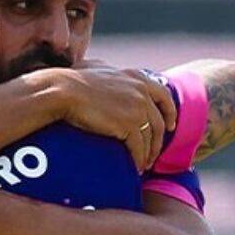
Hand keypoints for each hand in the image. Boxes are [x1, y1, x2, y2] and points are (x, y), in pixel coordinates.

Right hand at [30, 64, 177, 171]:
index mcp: (137, 77)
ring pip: (152, 137)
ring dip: (149, 154)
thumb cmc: (72, 79)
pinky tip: (135, 167)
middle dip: (160, 140)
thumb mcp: (97, 67)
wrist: (63, 91)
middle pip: (160, 121)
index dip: (170, 112)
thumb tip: (105, 69)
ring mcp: (138, 108)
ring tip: (143, 164)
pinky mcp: (129, 125)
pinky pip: (139, 148)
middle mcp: (142, 92)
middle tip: (154, 153)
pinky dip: (138, 160)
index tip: (170, 125)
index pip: (164, 95)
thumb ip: (109, 70)